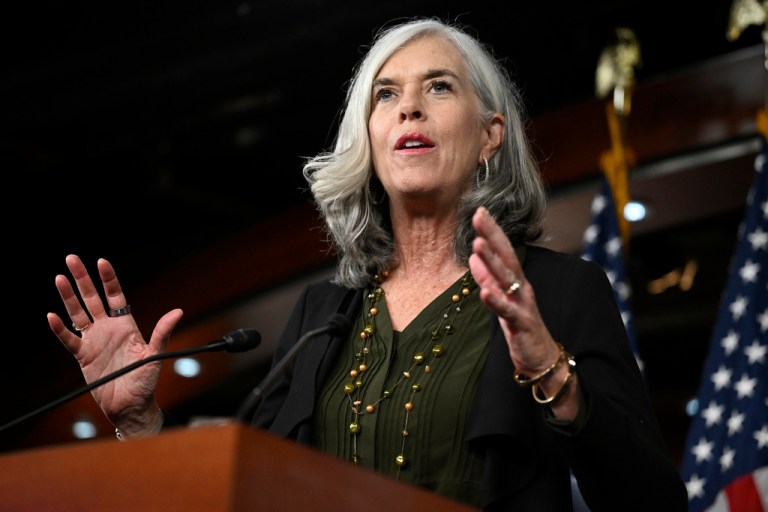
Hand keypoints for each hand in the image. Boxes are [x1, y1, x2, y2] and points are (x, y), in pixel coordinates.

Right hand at [46, 254, 183, 435]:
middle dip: (83, 279)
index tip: (101, 262)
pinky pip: (69, 340)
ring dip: (68, 297)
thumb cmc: (146, 382)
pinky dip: (60, 329)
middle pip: (92, 298)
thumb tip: (177, 312)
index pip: (115, 296)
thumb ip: (163, 332)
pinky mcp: (83, 357)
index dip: (108, 279)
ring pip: (78, 314)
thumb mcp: (156, 354)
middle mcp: (108, 329)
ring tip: (60, 278)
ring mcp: (94, 341)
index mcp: (126, 326)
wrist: (131, 406)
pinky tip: (51, 316)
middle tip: (72, 259)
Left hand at [468, 208, 577, 417]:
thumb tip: (472, 258)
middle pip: (506, 256)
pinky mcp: (522, 324)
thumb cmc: (521, 326)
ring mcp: (523, 304)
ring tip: (478, 244)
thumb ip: (488, 279)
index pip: (502, 250)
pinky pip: (508, 311)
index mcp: (515, 281)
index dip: (491, 231)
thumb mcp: (500, 299)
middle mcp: (521, 288)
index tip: (478, 210)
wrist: (541, 359)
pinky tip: (485, 291)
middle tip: (478, 215)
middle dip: (492, 235)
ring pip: (507, 279)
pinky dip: (496, 300)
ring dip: (492, 261)